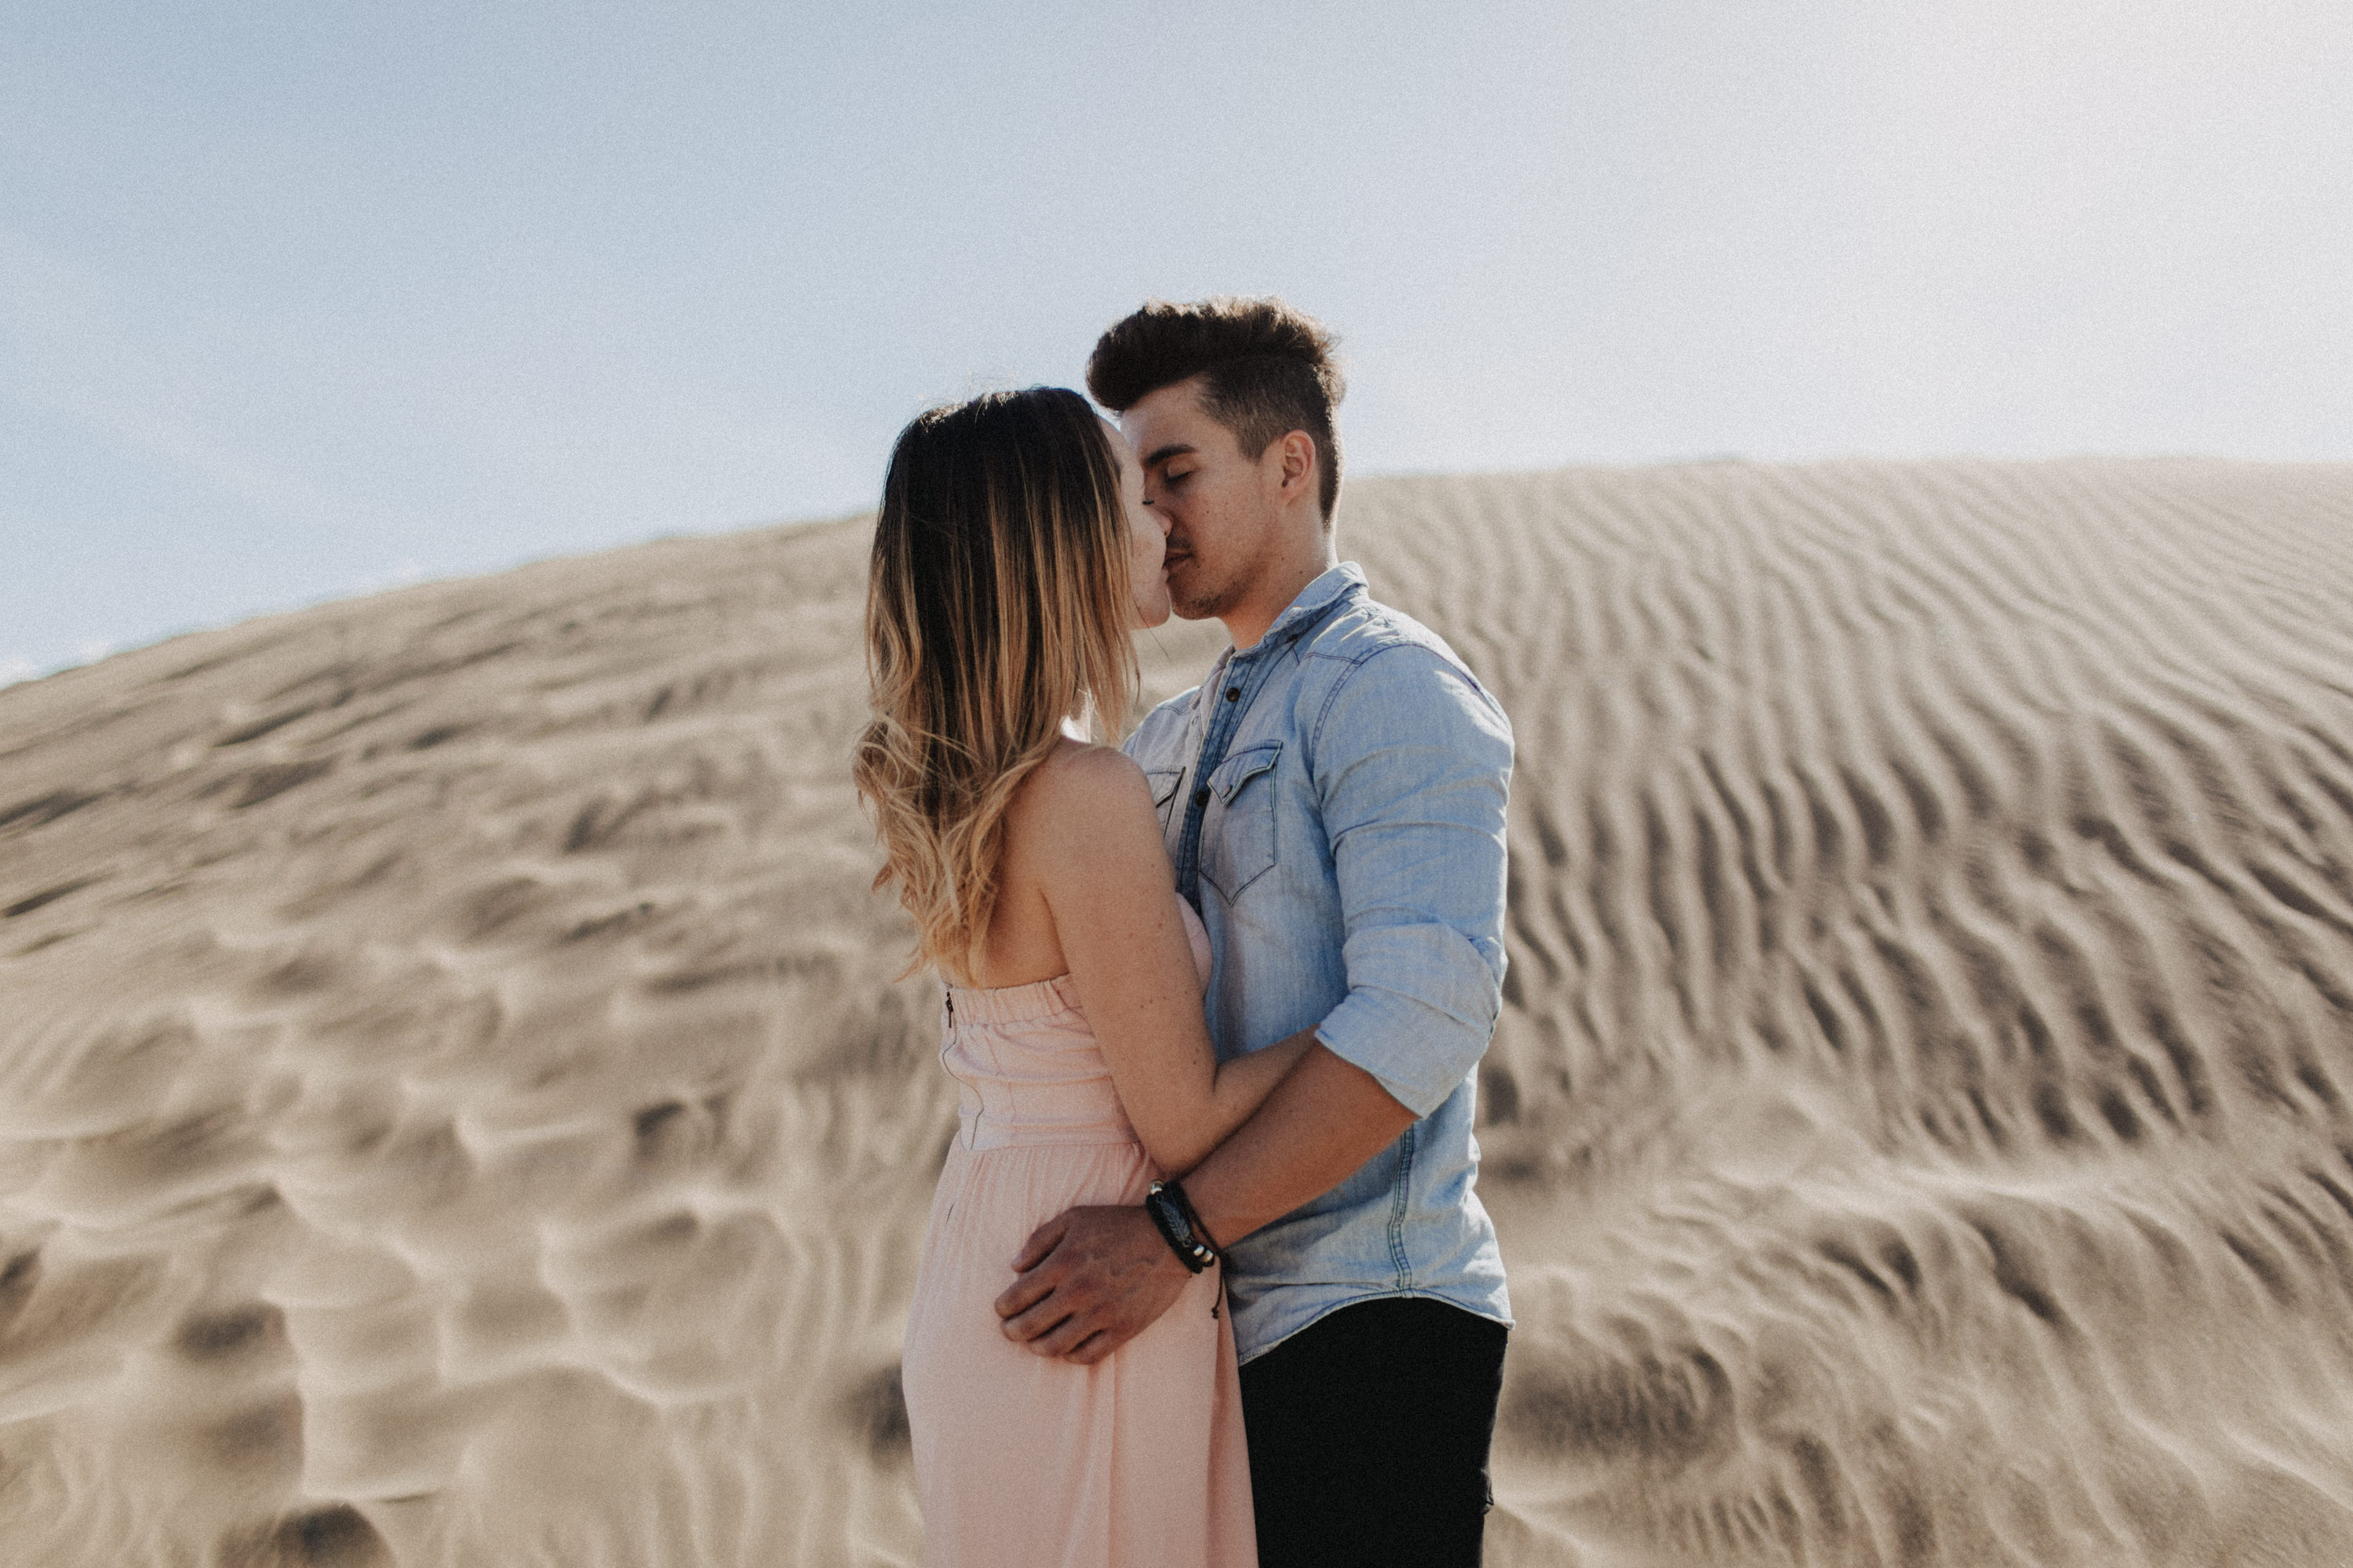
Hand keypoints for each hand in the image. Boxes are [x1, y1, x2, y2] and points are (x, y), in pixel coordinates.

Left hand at [994, 1204, 1192, 1364]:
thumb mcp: (1074, 1218)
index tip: (1001, 1311)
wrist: (1168, 1238)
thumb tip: (1015, 1268)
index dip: (1002, 1309)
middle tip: (1009, 1332)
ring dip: (1037, 1348)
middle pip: (1030, 1327)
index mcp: (1061, 1264)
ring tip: (1034, 1343)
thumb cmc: (1117, 1225)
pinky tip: (1067, 1348)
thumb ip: (1039, 1241)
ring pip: (1055, 1347)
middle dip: (1012, 1332)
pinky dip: (1071, 1356)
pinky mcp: (1122, 1329)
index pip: (1017, 1298)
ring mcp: (1101, 1314)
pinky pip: (1087, 1355)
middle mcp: (1078, 1293)